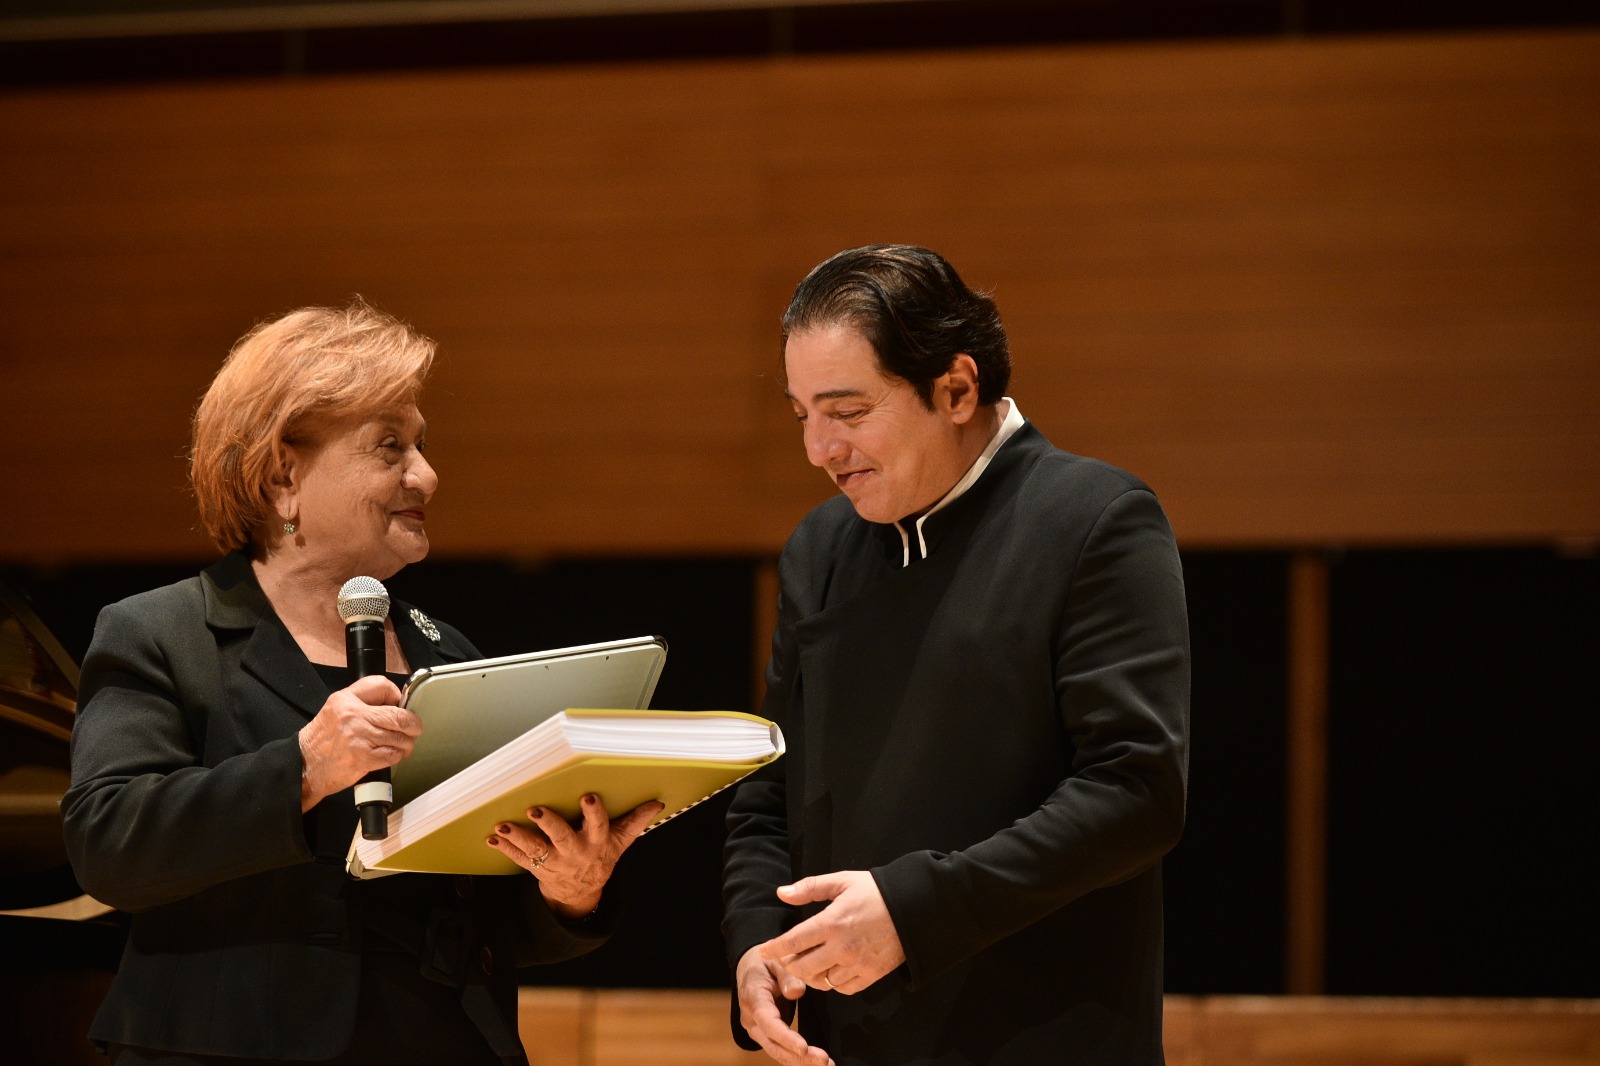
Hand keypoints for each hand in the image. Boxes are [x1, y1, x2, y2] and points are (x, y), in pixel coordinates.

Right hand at [297, 674, 419, 811]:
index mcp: (345, 700)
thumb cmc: (323, 739)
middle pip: (399, 715)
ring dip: (406, 743)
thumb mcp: (336, 708)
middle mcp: (352, 716)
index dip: (397, 696)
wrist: (304, 765)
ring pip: (399, 737)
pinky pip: (392, 755)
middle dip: (413, 724)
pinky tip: (393, 755)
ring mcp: (358, 738)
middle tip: (414, 729)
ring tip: (403, 745)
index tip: (399, 706)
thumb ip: (363, 700)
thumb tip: (396, 702)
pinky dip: (397, 756)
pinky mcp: (362, 758)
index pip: (382, 685)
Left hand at [486, 794, 663, 919]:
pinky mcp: (536, 868)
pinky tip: (492, 838)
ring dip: (518, 837)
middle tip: (535, 810)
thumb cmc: (600, 858)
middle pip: (561, 838)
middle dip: (548, 824)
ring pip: (535, 850)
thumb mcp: (620, 842)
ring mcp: (554, 862)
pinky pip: (519, 859)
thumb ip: (635, 822)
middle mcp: (574, 853)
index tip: (588, 796)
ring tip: (504, 826)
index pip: (598, 825)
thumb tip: (657, 803)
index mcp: (595, 843)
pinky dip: (505, 848)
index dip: (593, 812)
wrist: (581, 892)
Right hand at [735, 945, 833, 1065]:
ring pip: (777, 1051)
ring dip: (801, 1061)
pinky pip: (780, 1050)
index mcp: (753, 998)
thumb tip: (797, 991)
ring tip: (827, 1065)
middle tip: (825, 1061)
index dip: (785, 1037)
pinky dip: (797, 1059)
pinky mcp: (765, 1035)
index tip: (803, 1048)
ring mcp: (757, 1030)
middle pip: (774, 1044)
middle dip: (799, 1056)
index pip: (768, 1022)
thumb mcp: (776, 960)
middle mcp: (752, 1019)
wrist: (749, 967)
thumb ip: (787, 974)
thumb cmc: (765, 961)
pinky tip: (815, 1063)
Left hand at [759, 870, 905, 995]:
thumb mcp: (842, 881)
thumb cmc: (876, 891)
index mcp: (832, 922)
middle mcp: (842, 947)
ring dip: (810, 976)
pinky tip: (831, 972)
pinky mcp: (872, 975)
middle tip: (787, 958)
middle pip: (803, 968)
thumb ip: (810, 888)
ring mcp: (857, 964)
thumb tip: (782, 893)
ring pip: (822, 982)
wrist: (915, 907)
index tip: (764, 952)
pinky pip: (844, 988)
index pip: (793, 941)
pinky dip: (833, 983)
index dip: (774, 949)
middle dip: (789, 965)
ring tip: (809, 965)